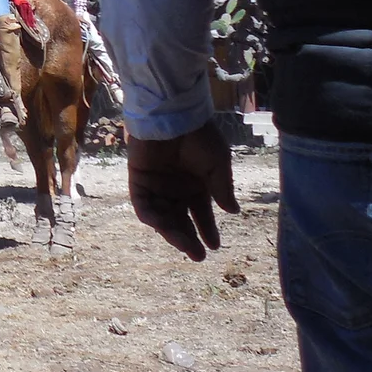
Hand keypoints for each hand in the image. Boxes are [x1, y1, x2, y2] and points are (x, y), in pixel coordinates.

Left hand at [127, 122, 238, 260]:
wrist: (174, 115)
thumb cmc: (198, 136)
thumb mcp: (217, 164)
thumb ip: (222, 188)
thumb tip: (232, 211)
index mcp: (196, 184)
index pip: (200, 213)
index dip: (207, 229)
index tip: (215, 246)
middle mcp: (176, 188)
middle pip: (180, 219)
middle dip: (189, 238)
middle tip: (198, 256)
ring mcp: (157, 185)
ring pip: (163, 216)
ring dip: (172, 233)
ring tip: (186, 246)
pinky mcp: (139, 180)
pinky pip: (143, 204)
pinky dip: (152, 217)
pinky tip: (164, 228)